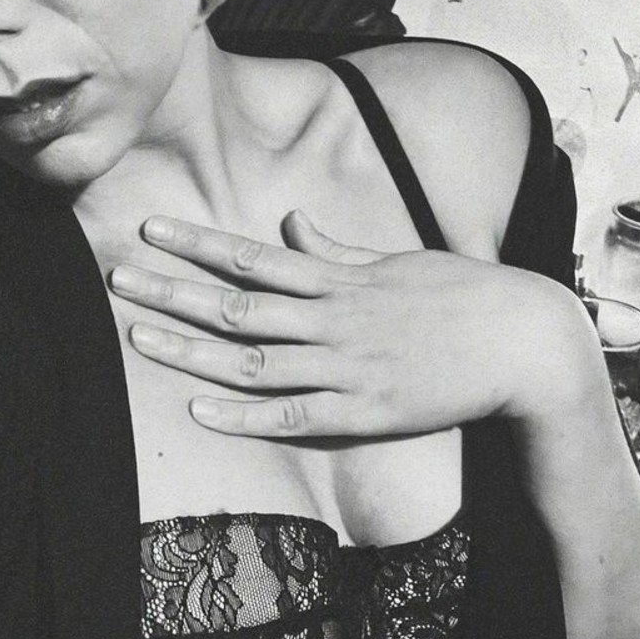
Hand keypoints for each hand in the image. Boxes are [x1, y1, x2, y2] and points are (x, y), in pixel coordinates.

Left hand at [109, 210, 596, 437]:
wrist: (523, 345)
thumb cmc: (459, 296)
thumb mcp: (396, 260)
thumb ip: (337, 249)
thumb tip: (293, 222)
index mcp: (339, 279)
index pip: (252, 254)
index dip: (196, 242)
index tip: (149, 229)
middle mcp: (333, 320)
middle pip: (237, 304)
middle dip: (172, 290)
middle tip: (115, 276)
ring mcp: (345, 368)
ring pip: (252, 361)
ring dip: (192, 349)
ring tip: (138, 334)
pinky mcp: (363, 413)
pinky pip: (292, 417)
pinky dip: (244, 416)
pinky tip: (198, 409)